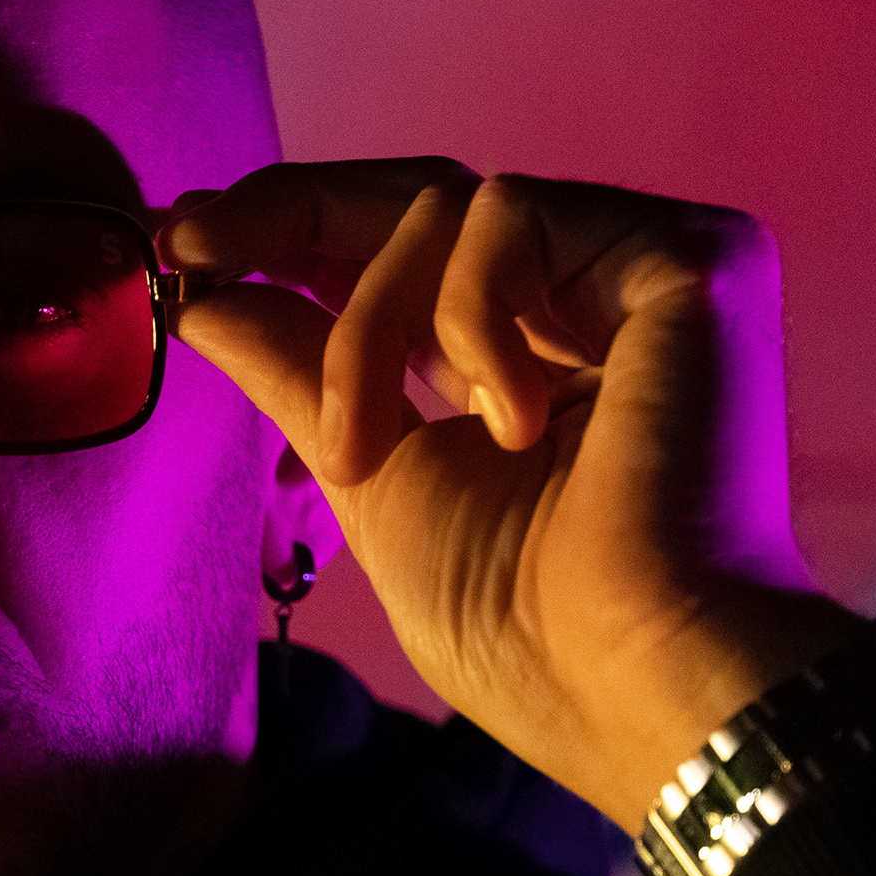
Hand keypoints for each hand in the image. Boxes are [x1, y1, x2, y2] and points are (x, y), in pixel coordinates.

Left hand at [163, 159, 868, 830]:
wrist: (629, 678)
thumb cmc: (517, 623)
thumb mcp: (369, 474)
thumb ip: (298, 371)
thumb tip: (205, 293)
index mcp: (532, 354)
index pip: (404, 250)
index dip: (294, 233)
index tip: (185, 245)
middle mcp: (596, 300)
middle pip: (422, 197)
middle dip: (291, 216)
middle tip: (195, 241)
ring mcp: (646, 271)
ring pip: (445, 210)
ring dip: (367, 330)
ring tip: (366, 450)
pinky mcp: (691, 256)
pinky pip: (510, 214)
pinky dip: (467, 314)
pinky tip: (512, 423)